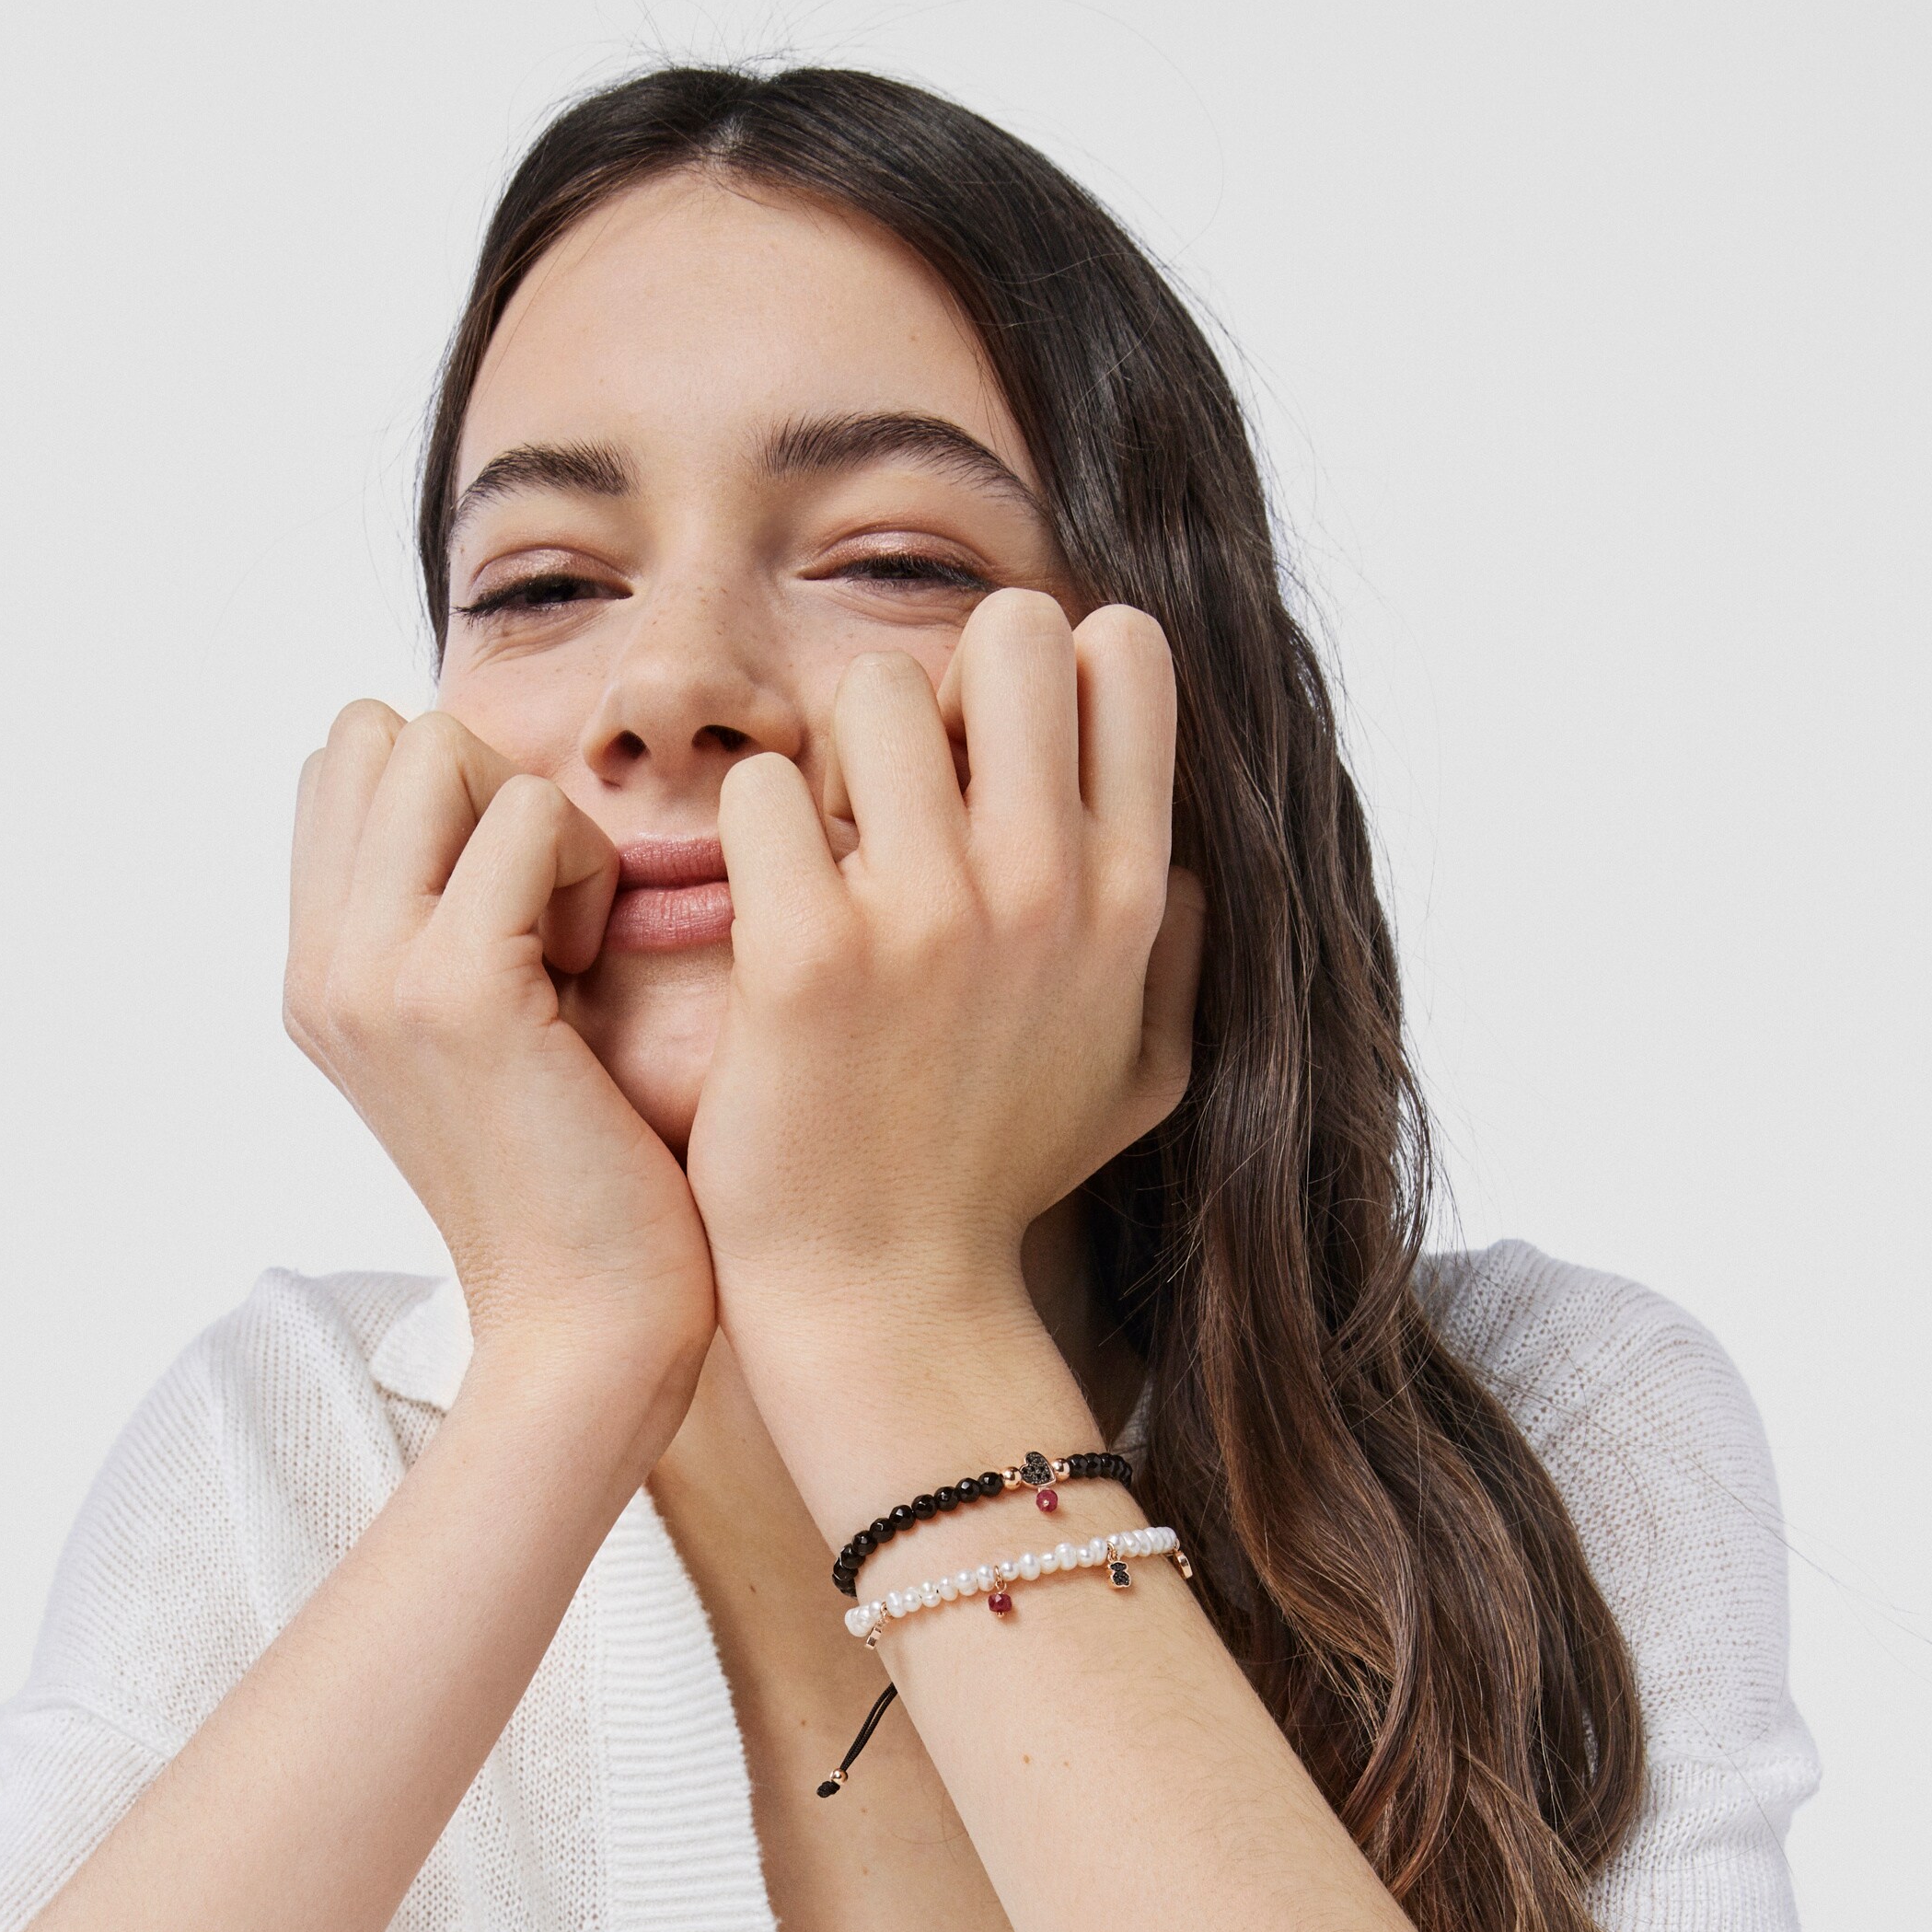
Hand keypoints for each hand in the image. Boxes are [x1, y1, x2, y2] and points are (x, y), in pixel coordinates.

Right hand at [285, 705, 715, 1437]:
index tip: (515, 908)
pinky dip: (588, 868)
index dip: (452, 795)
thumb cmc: (581, 1187)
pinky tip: (594, 972)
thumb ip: (459, 925)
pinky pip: (530, 816)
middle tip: (545, 915)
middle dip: (487, 785)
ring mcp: (373, 976)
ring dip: (539, 822)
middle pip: (378, 733)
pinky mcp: (457, 994)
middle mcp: (321, 969)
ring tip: (568, 944)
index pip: (342, 766)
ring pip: (441, 748)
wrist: (590, 1328)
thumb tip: (498, 798)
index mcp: (319, 976)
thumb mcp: (489, 1040)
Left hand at [684, 593, 1201, 1492]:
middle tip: (893, 790)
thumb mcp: (1142, 1079)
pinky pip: (762, 792)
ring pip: (869, 691)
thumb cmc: (994, 1182)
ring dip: (830, 761)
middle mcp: (1048, 887)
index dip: (1043, 672)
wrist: (888, 1304)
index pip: (1124, 648)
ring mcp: (931, 918)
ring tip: (819, 863)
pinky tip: (758, 918)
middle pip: (1006, 627)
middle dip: (939, 684)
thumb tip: (1181, 864)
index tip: (989, 762)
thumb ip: (1178, 957)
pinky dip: (750, 839)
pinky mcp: (808, 958)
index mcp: (1134, 896)